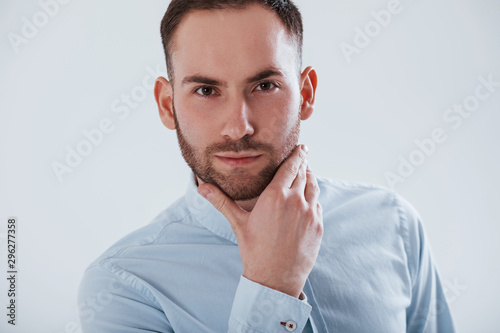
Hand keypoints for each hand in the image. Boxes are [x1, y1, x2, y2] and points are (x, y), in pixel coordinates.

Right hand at [197, 144, 322, 297]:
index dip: (296, 155)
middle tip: (303, 154)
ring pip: (314, 186)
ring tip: (307, 172)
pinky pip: (318, 204)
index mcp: (275, 196)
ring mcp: (309, 213)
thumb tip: (201, 187)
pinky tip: (309, 198)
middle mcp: (295, 201)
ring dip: (310, 177)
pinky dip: (313, 197)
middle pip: (303, 173)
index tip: (300, 147)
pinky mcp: (318, 225)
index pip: (290, 167)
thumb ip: (222, 201)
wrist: (275, 279)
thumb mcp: (238, 223)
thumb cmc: (254, 250)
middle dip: (303, 163)